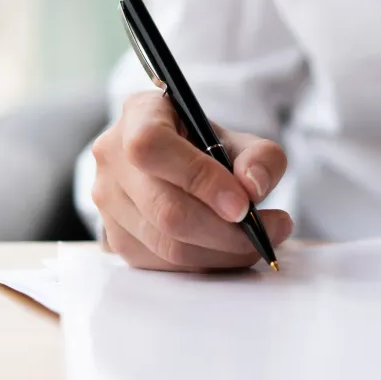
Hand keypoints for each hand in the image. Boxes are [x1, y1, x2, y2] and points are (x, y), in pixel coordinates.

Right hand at [91, 92, 293, 270]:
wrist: (184, 166)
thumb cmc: (211, 149)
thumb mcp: (244, 141)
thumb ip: (261, 158)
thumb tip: (252, 187)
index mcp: (139, 115)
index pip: (153, 147)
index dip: (199, 179)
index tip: (244, 204)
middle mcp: (112, 157)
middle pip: (165, 209)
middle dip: (227, 230)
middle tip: (273, 229)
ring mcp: (108, 202)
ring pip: (167, 245)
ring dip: (224, 252)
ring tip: (262, 240)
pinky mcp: (117, 239)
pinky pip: (165, 265)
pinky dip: (208, 263)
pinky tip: (234, 250)